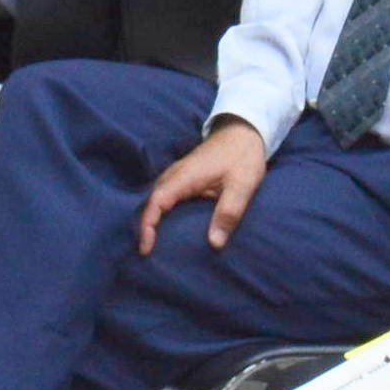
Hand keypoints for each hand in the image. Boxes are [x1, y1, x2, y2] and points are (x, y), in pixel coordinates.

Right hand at [134, 119, 270, 253]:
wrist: (244, 133)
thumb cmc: (243, 157)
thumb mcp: (242, 185)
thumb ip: (229, 212)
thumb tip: (214, 243)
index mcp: (184, 177)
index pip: (156, 203)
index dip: (147, 226)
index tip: (145, 248)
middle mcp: (174, 176)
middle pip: (151, 204)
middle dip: (145, 229)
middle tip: (147, 256)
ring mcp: (177, 177)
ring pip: (156, 202)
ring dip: (152, 222)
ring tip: (154, 249)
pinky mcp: (183, 180)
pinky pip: (165, 199)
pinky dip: (162, 215)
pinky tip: (168, 231)